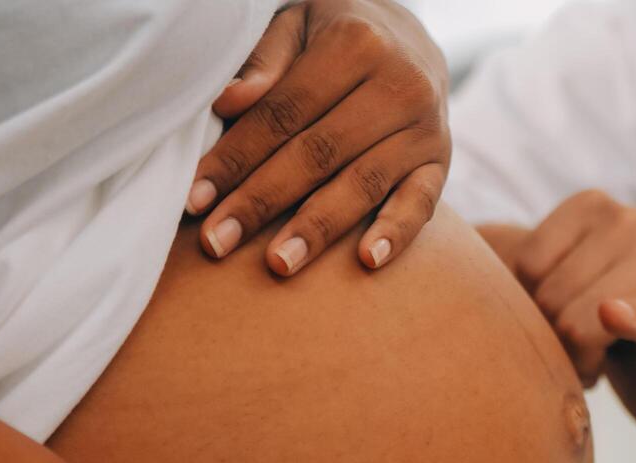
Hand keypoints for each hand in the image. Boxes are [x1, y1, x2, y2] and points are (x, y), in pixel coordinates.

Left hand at [186, 0, 449, 275]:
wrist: (411, 38)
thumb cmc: (337, 35)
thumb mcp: (298, 22)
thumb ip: (266, 58)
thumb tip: (229, 103)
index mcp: (356, 43)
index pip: (283, 112)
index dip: (236, 157)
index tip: (194, 199)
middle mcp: (399, 84)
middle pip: (317, 153)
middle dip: (261, 201)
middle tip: (217, 242)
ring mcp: (426, 128)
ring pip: (362, 184)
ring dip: (317, 228)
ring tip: (278, 264)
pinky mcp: (441, 162)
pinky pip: (421, 203)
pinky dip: (396, 233)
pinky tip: (367, 262)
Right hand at [487, 190, 635, 462]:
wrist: (615, 306)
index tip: (611, 316)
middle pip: (580, 319)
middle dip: (571, 352)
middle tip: (591, 355)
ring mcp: (628, 219)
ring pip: (549, 289)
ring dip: (547, 321)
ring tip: (577, 324)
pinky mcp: (589, 201)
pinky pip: (531, 256)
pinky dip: (531, 286)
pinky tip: (558, 292)